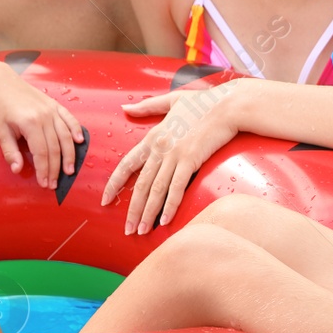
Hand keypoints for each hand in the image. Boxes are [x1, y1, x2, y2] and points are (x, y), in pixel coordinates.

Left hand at [0, 70, 83, 189]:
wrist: (1, 81)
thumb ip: (10, 151)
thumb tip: (17, 169)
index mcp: (30, 122)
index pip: (41, 153)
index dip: (44, 170)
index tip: (44, 184)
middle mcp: (44, 116)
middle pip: (55, 148)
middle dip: (55, 168)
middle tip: (54, 184)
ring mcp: (51, 109)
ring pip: (65, 136)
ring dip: (69, 155)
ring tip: (69, 170)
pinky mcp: (54, 105)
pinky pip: (69, 119)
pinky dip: (76, 130)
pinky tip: (80, 142)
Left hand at [101, 82, 240, 233]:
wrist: (227, 105)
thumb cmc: (202, 103)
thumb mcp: (170, 100)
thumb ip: (147, 107)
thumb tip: (125, 107)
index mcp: (152, 136)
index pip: (126, 164)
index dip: (114, 184)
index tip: (105, 200)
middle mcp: (159, 148)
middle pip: (140, 184)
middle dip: (132, 210)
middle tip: (127, 229)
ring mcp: (174, 154)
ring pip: (156, 190)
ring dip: (148, 213)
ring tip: (142, 231)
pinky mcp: (190, 160)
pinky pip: (177, 188)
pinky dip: (170, 206)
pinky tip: (165, 222)